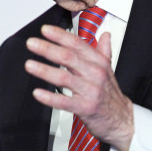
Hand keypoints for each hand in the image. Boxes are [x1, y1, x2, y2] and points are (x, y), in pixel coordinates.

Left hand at [25, 24, 133, 150]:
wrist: (122, 120)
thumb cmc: (110, 95)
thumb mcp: (109, 70)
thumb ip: (104, 51)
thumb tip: (105, 34)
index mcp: (99, 62)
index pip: (78, 44)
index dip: (60, 35)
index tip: (45, 30)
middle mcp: (95, 74)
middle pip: (68, 57)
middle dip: (48, 48)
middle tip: (31, 43)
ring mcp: (90, 91)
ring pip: (64, 78)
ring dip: (44, 70)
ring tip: (29, 65)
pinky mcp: (85, 108)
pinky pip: (64, 101)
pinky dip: (50, 97)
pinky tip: (38, 93)